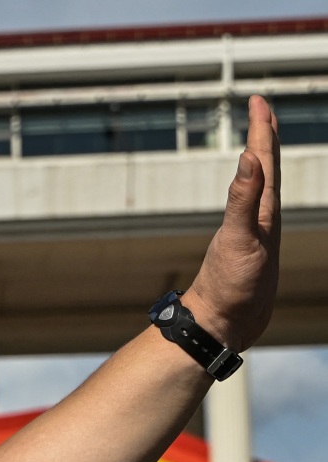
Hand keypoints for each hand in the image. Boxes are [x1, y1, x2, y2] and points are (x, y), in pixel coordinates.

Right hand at [181, 95, 280, 351]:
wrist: (231, 323)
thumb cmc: (236, 286)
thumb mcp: (240, 240)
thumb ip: (243, 198)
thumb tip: (249, 157)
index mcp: (265, 211)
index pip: (266, 160)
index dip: (262, 129)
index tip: (258, 100)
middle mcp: (264, 216)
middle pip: (268, 167)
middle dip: (264, 134)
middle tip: (259, 106)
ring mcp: (255, 230)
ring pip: (262, 183)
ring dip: (260, 157)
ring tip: (257, 139)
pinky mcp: (246, 243)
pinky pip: (250, 203)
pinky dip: (249, 186)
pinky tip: (246, 189)